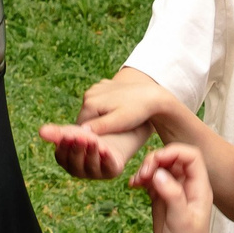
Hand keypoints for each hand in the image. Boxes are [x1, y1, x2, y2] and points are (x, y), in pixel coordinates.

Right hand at [38, 120, 143, 180]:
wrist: (114, 133)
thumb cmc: (88, 134)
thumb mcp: (73, 132)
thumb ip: (57, 133)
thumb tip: (40, 131)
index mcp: (68, 162)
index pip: (61, 158)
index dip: (63, 148)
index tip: (66, 136)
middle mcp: (80, 171)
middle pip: (75, 164)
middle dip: (77, 151)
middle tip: (79, 137)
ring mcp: (96, 173)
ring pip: (91, 166)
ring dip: (91, 154)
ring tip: (93, 140)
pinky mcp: (112, 171)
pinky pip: (109, 167)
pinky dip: (106, 159)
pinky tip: (106, 149)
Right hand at [40, 69, 172, 178]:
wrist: (152, 95)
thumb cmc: (137, 111)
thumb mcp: (120, 122)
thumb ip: (100, 126)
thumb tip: (82, 131)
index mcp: (90, 102)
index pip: (81, 127)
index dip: (89, 139)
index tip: (101, 146)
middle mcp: (90, 93)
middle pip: (84, 118)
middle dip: (94, 129)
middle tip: (109, 136)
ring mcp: (96, 88)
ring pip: (91, 111)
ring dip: (98, 120)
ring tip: (114, 125)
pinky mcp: (103, 86)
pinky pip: (98, 103)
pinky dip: (104, 110)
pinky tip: (116, 113)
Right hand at [133, 143, 217, 232]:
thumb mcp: (181, 222)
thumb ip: (172, 195)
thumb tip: (159, 173)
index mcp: (199, 188)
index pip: (190, 155)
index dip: (172, 152)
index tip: (155, 163)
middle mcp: (188, 187)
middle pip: (172, 158)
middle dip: (155, 160)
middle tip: (143, 175)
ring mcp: (174, 193)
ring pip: (160, 168)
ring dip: (146, 169)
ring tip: (136, 181)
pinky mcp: (162, 201)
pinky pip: (152, 181)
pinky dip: (142, 179)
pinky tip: (133, 186)